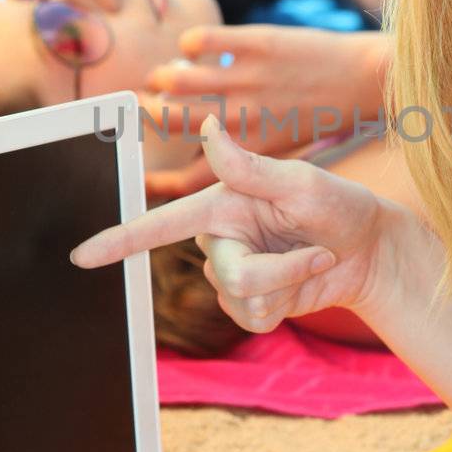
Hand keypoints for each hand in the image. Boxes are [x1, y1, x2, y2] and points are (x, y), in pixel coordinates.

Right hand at [70, 114, 392, 332]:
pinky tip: (302, 285)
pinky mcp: (251, 303)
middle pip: (227, 274)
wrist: (371, 252)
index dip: (119, 239)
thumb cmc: (341, 206)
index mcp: (221, 204)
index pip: (162, 224)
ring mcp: (234, 272)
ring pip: (242, 300)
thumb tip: (209, 130)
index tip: (80, 256)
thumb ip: (250, 167)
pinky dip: (284, 307)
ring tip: (314, 260)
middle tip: (319, 250)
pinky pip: (252, 320)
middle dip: (279, 270)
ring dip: (287, 285)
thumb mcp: (303, 183)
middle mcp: (219, 238)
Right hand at [141, 25, 387, 196]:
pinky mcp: (257, 44)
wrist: (367, 82)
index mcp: (248, 153)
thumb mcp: (284, 156)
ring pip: (178, 77)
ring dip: (165, 75)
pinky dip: (192, 43)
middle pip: (170, 119)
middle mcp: (242, 118)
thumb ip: (242, 163)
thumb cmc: (325, 121)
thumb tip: (202, 165)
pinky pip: (203, 40)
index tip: (136, 169)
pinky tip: (196, 46)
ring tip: (166, 74)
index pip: (187, 177)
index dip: (153, 179)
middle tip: (143, 104)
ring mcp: (248, 79)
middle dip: (148, 111)